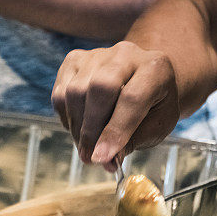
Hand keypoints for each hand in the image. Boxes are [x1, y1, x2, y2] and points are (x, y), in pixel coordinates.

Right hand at [51, 41, 179, 165]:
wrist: (145, 79)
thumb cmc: (154, 106)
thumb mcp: (155, 127)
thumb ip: (132, 143)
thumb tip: (106, 162)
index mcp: (155, 68)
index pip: (132, 98)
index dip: (115, 131)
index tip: (102, 158)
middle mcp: (126, 54)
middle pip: (100, 87)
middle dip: (92, 129)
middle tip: (90, 157)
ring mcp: (98, 54)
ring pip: (75, 91)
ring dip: (77, 128)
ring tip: (87, 148)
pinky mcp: (75, 60)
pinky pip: (61, 93)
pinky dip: (67, 118)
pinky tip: (80, 129)